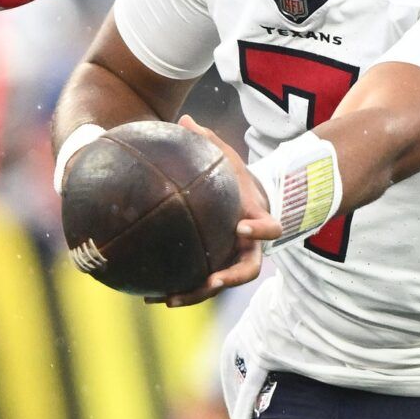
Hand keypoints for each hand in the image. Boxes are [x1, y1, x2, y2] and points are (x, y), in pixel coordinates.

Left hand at [149, 115, 282, 307]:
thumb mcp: (227, 158)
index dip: (259, 231)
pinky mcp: (218, 270)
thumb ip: (209, 142)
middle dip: (228, 278)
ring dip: (197, 294)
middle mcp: (251, 248)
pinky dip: (180, 292)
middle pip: (246, 271)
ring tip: (168, 299)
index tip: (241, 228)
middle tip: (210, 281)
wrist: (248, 200)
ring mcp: (235, 261)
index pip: (269, 228)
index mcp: (259, 220)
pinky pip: (201, 285)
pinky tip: (150, 297)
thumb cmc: (236, 177)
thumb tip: (186, 119)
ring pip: (220, 285)